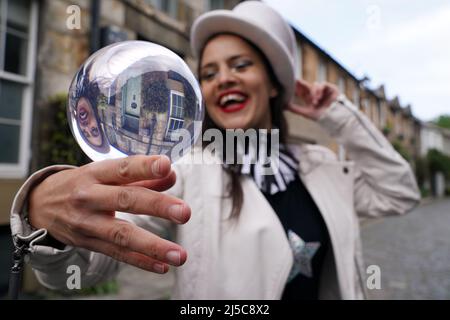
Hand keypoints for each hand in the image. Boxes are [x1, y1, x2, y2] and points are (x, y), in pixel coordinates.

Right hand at [28, 155, 189, 273]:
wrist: (40, 205)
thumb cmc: (83, 184)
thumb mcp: (105, 174)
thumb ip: (141, 175)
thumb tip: (171, 175)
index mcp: (95, 173)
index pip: (122, 168)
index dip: (144, 167)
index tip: (166, 166)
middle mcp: (89, 197)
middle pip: (126, 200)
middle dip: (157, 206)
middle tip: (184, 212)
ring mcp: (87, 223)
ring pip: (122, 234)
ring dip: (153, 246)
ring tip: (179, 254)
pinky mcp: (88, 243)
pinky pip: (117, 254)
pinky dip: (140, 261)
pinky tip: (162, 266)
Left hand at [288, 79, 338, 120]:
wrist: (331, 117)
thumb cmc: (320, 116)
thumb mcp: (305, 112)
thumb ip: (295, 109)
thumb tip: (284, 106)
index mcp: (309, 97)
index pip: (301, 90)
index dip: (296, 87)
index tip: (290, 85)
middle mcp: (315, 92)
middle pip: (306, 85)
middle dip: (301, 84)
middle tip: (296, 82)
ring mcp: (322, 90)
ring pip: (314, 85)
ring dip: (313, 92)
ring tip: (315, 101)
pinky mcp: (330, 87)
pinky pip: (323, 84)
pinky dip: (320, 90)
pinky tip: (319, 97)